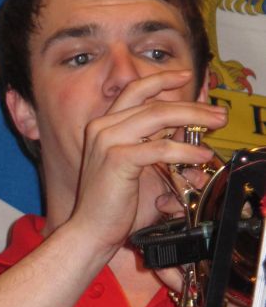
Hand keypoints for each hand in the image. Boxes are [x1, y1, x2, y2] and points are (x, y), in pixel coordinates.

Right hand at [70, 70, 226, 258]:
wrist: (89, 230)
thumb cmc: (111, 205)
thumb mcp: (133, 167)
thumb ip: (151, 146)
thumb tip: (183, 133)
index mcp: (102, 126)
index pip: (135, 92)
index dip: (161, 80)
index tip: (185, 76)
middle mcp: (102, 127)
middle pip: (152, 102)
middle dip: (189, 104)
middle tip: (217, 112)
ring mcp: (108, 141)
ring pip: (158, 117)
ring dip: (193, 119)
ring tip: (215, 125)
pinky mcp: (117, 159)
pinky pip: (159, 148)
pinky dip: (185, 150)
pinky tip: (200, 156)